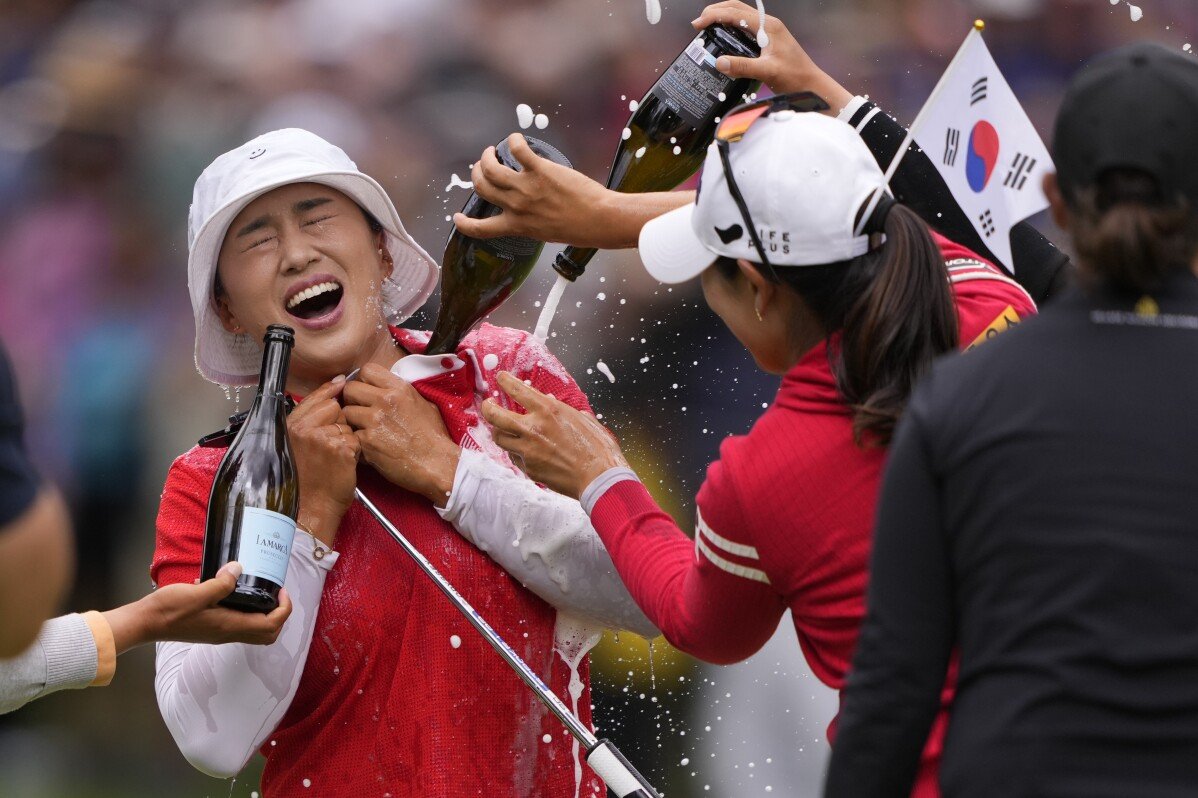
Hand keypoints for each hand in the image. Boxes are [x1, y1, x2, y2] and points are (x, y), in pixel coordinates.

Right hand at [103, 562, 291, 652]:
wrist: (145, 623)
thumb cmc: (168, 610)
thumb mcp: (196, 592)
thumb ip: (220, 583)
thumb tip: (238, 569)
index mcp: (229, 626)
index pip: (270, 625)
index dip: (283, 609)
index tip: (282, 590)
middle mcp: (228, 633)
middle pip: (267, 634)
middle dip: (278, 615)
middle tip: (275, 594)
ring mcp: (219, 633)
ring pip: (253, 631)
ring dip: (264, 615)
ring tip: (260, 591)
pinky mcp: (211, 629)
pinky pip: (238, 624)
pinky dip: (246, 611)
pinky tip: (232, 590)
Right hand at [289, 377, 359, 544]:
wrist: (312, 507)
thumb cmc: (306, 479)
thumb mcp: (296, 445)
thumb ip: (309, 419)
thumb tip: (334, 385)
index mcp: (290, 426)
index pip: (314, 398)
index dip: (329, 391)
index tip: (341, 383)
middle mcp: (304, 429)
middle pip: (335, 407)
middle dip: (339, 421)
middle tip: (330, 444)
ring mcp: (323, 438)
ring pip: (347, 424)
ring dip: (347, 438)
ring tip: (334, 458)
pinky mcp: (341, 449)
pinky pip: (356, 439)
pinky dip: (355, 451)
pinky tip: (344, 463)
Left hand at [342, 364, 460, 506]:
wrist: (437, 464)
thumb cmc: (434, 437)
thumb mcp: (424, 404)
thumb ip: (401, 394)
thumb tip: (388, 389)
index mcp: (399, 389)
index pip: (366, 370)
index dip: (363, 381)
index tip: (367, 393)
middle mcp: (385, 401)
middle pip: (350, 389)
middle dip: (352, 400)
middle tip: (360, 412)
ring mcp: (374, 421)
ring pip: (346, 413)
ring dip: (352, 422)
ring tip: (364, 431)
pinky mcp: (367, 442)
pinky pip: (350, 436)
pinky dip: (356, 442)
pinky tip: (368, 448)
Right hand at [453, 133, 617, 246]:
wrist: (598, 220)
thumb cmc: (578, 228)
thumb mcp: (546, 232)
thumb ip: (530, 222)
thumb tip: (527, 212)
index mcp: (517, 226)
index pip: (481, 229)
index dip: (465, 224)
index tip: (458, 218)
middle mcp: (516, 207)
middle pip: (482, 187)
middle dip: (477, 174)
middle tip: (483, 165)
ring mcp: (526, 188)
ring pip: (491, 168)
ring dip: (487, 156)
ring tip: (493, 151)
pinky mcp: (540, 170)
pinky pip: (517, 150)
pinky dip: (513, 140)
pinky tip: (516, 139)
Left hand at [481, 372, 628, 499]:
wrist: (600, 477)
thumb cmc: (597, 447)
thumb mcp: (583, 420)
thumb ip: (564, 411)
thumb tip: (553, 404)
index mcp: (548, 411)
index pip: (517, 390)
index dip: (505, 381)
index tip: (501, 378)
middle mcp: (533, 428)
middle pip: (495, 416)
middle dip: (487, 408)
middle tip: (488, 405)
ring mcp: (528, 450)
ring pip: (500, 438)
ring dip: (500, 431)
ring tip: (502, 429)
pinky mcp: (529, 468)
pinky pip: (515, 457)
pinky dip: (517, 451)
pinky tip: (524, 450)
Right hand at [692, 1, 853, 111]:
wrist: (810, 84)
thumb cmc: (795, 77)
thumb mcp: (767, 71)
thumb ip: (743, 66)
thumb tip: (719, 62)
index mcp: (768, 26)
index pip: (735, 13)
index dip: (714, 16)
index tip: (698, 24)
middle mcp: (768, 24)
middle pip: (736, 8)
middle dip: (716, 11)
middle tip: (698, 23)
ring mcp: (768, 31)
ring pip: (740, 16)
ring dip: (722, 17)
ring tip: (707, 26)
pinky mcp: (767, 40)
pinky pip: (745, 27)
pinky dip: (730, 27)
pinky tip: (723, 36)